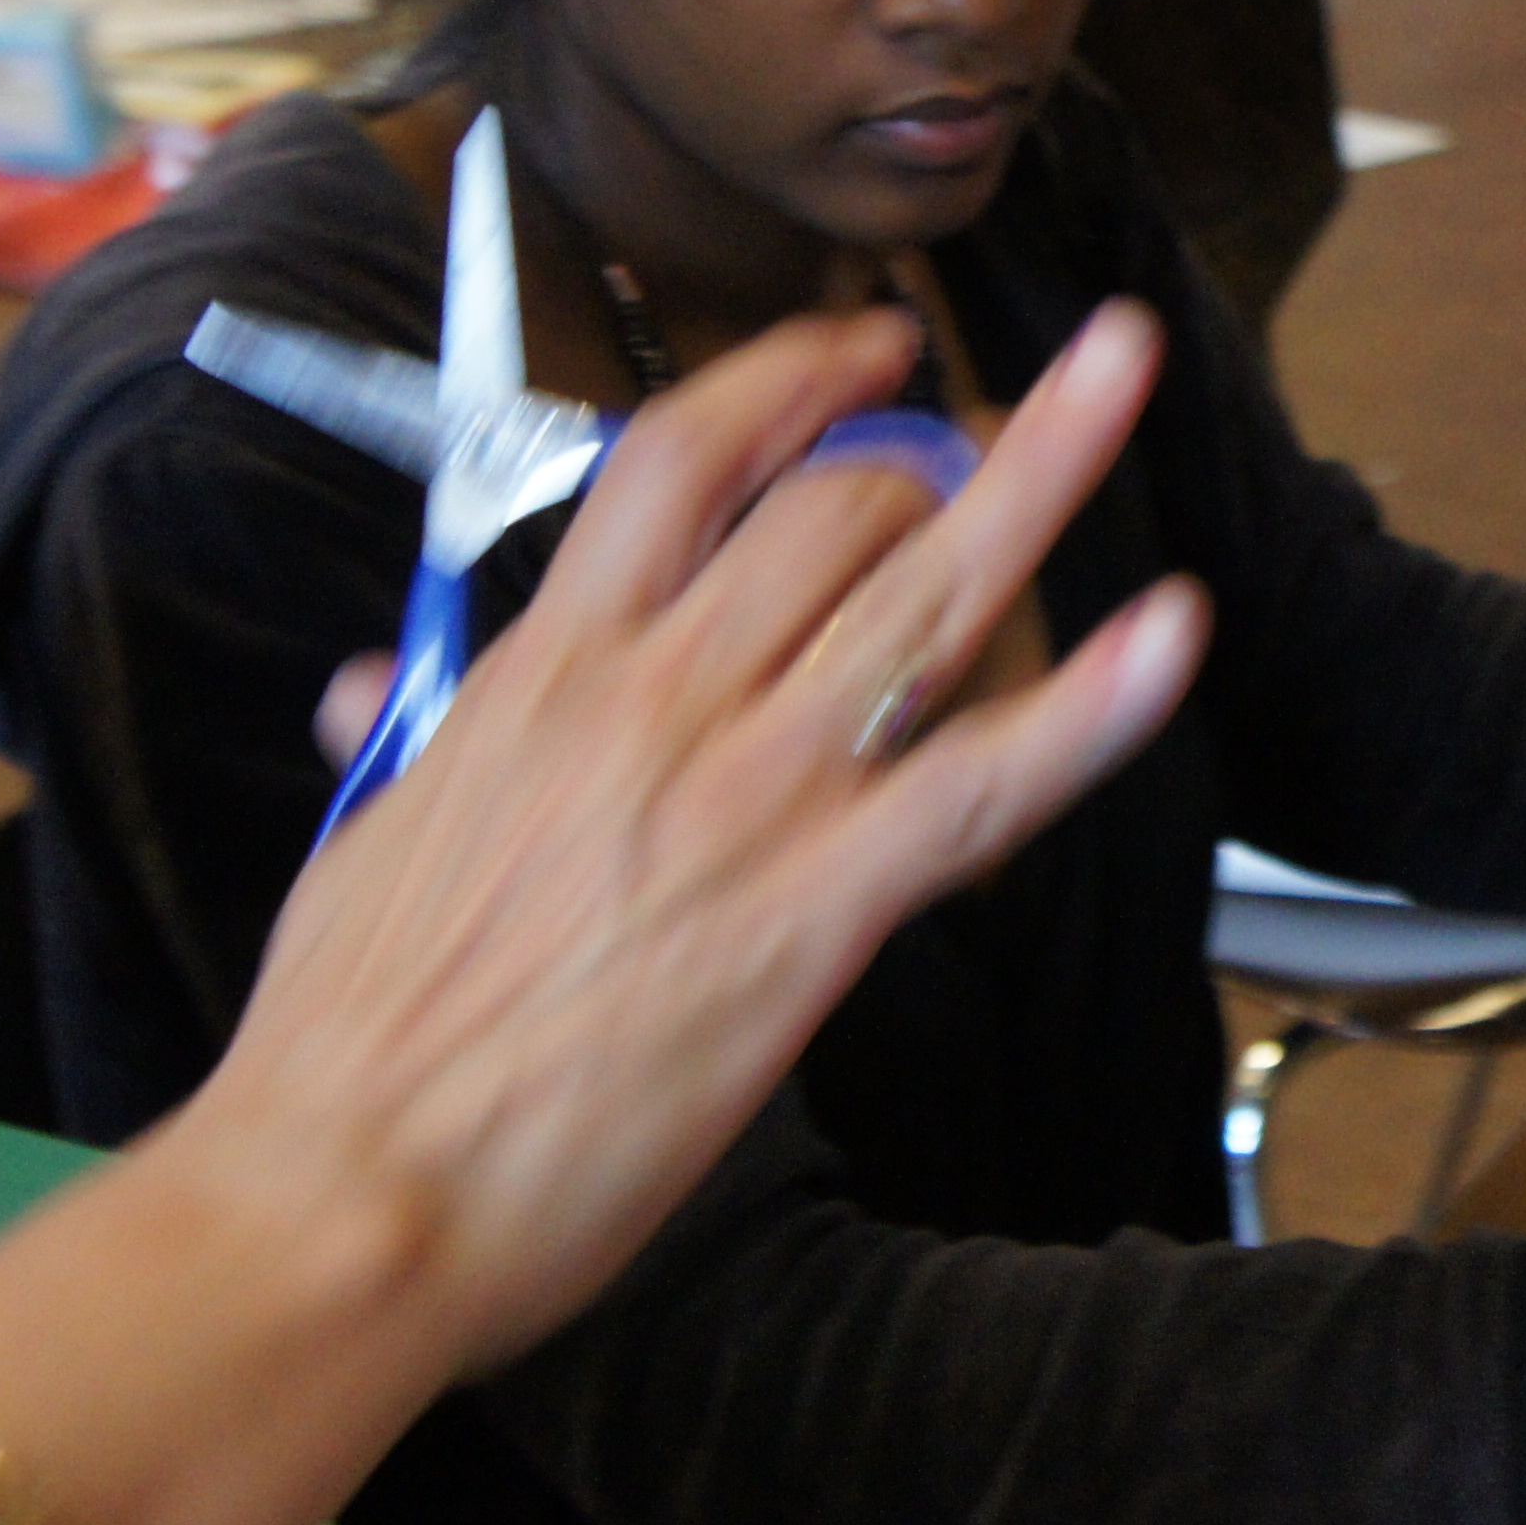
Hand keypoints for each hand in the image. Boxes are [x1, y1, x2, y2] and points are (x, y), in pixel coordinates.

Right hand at [178, 299, 1210, 1374]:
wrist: (355, 1182)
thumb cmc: (350, 1036)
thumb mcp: (368, 836)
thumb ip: (401, 738)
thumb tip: (363, 686)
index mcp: (549, 670)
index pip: (683, 457)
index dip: (789, 375)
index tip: (863, 342)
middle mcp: (664, 700)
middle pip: (836, 508)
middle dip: (934, 454)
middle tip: (996, 442)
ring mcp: (752, 796)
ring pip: (924, 592)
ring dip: (1041, 471)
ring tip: (1120, 379)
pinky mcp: (816, 910)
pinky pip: (984, 781)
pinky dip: (1094, 705)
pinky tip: (1175, 628)